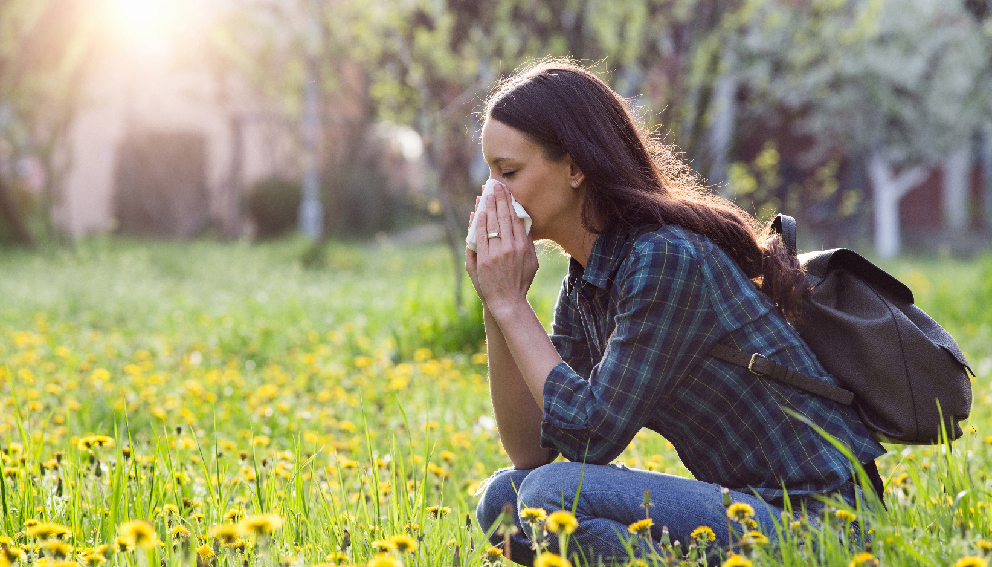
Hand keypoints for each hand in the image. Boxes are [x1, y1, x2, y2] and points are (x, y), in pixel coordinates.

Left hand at [465, 183, 537, 314]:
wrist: (507, 301)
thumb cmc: (520, 282)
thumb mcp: (532, 263)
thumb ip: (528, 244)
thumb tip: (524, 224)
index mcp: (523, 247)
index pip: (516, 219)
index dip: (510, 202)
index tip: (506, 190)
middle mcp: (510, 248)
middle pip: (504, 218)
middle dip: (499, 199)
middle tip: (495, 185)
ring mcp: (496, 254)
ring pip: (491, 224)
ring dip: (488, 207)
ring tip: (485, 193)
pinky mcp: (484, 260)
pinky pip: (480, 237)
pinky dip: (478, 223)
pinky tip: (478, 212)